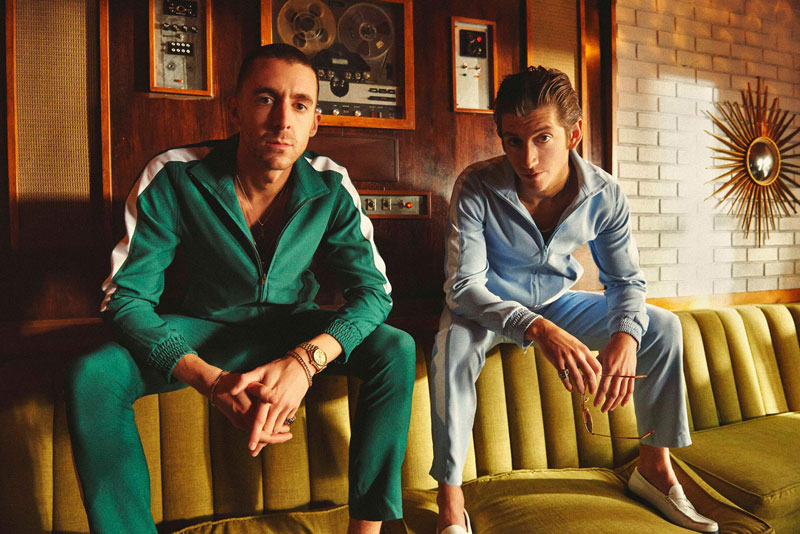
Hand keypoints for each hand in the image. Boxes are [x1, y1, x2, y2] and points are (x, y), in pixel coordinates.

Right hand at [172, 354, 291, 446]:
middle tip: (289, 433)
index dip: (277, 436)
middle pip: (261, 437)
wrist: (214, 385)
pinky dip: (262, 428)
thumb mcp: (248, 383)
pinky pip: (251, 428)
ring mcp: (238, 422)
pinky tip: (270, 422)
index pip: (263, 434)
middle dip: (276, 437)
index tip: (289, 433)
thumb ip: (262, 391)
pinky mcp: (236, 420)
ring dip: (270, 432)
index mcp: (247, 414)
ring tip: (284, 428)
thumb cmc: (232, 382)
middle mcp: (243, 421)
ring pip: (257, 434)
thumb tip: (275, 398)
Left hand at [231, 355, 310, 456]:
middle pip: (270, 429)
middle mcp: (279, 405)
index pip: (260, 421)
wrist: (301, 364)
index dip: (255, 435)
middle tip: (254, 451)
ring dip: (270, 435)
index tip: (250, 447)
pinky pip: (285, 420)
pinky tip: (272, 429)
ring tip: (261, 443)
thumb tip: (232, 390)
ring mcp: (288, 406)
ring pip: (277, 427)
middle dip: (262, 441)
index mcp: (269, 399)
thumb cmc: (279, 366)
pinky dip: (278, 426)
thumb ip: (245, 380)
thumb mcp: (261, 370)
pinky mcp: (294, 406)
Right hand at [526, 318, 601, 394]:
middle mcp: (577, 354)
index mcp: (584, 350)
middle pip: (590, 374)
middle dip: (593, 385)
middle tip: (592, 392)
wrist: (546, 332)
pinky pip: (564, 376)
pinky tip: (570, 389)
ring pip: (577, 377)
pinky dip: (568, 385)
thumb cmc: (562, 339)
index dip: (598, 376)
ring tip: (581, 392)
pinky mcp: (557, 362)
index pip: (597, 366)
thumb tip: (588, 368)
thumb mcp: (576, 344)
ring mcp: (567, 358)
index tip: (596, 381)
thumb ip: (583, 355)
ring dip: (581, 387)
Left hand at [594, 332, 637, 412]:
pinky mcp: (632, 375)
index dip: (599, 397)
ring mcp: (627, 375)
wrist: (625, 342)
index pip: (603, 387)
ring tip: (610, 409)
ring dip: (616, 403)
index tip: (594, 404)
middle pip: (613, 393)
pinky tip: (622, 405)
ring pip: (622, 393)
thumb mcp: (599, 356)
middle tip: (602, 410)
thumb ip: (593, 369)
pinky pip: (630, 389)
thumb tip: (584, 379)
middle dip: (607, 403)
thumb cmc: (610, 349)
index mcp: (609, 369)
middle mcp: (619, 373)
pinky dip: (627, 398)